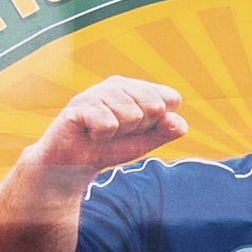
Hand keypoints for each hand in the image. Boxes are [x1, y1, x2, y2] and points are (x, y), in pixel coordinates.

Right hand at [25, 74, 190, 188]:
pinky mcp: (78, 105)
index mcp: (134, 88)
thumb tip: (177, 121)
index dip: (157, 122)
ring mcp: (96, 92)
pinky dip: (101, 136)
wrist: (73, 166)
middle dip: (138, 129)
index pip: (169, 99)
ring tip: (101, 133)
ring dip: (118, 133)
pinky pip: (108, 123)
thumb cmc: (110, 148)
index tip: (137, 130)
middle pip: (153, 106)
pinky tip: (88, 133)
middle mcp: (116, 84)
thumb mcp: (145, 141)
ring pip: (132, 114)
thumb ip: (167, 130)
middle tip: (116, 133)